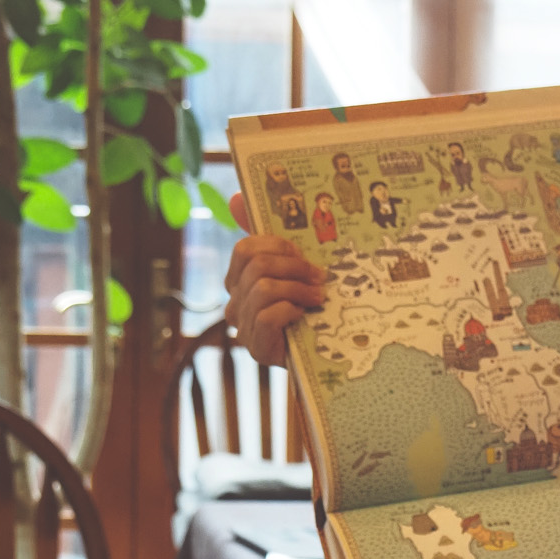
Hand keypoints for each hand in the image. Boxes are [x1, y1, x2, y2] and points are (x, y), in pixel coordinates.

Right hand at [224, 193, 324, 365]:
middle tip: (319, 277)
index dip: (276, 246)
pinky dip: (291, 310)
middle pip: (256, 265)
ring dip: (298, 289)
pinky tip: (304, 316)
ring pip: (263, 288)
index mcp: (241, 282)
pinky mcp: (257, 348)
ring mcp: (245, 327)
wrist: (323, 361)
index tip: (303, 254)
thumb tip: (237, 197)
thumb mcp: (296, 274)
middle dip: (293, 267)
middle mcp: (236, 303)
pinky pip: (268, 315)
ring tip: (319, 297)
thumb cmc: (309, 315)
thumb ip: (274, 242)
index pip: (245, 249)